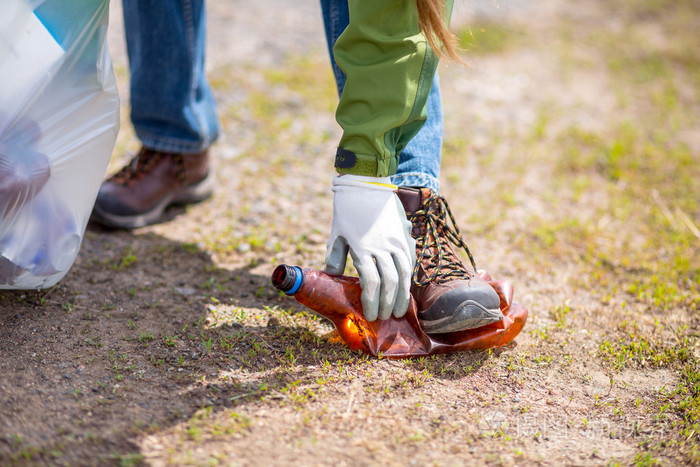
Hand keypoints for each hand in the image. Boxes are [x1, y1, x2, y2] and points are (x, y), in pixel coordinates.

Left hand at [325, 175, 415, 320]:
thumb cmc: (347, 208)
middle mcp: (382, 246)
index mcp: (362, 248)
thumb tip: (333, 277)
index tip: (371, 315)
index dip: (371, 302)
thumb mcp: (337, 233)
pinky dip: (410, 276)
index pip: (370, 283)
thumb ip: (336, 257)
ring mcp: (397, 240)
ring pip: (405, 274)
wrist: (367, 182)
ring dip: (403, 295)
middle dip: (388, 304)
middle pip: (390, 283)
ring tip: (400, 309)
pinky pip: (411, 260)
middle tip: (386, 317)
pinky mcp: (405, 235)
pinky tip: (407, 287)